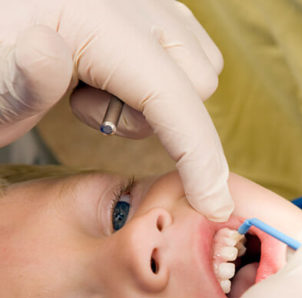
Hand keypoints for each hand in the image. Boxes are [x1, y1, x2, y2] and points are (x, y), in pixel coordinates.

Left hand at [0, 0, 232, 220]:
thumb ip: (21, 80)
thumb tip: (48, 51)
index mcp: (93, 15)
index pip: (172, 97)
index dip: (200, 160)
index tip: (214, 208)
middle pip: (197, 83)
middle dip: (158, 118)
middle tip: (83, 109)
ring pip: (201, 64)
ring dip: (162, 96)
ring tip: (92, 87)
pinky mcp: (146, 1)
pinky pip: (190, 43)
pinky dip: (167, 74)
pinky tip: (113, 72)